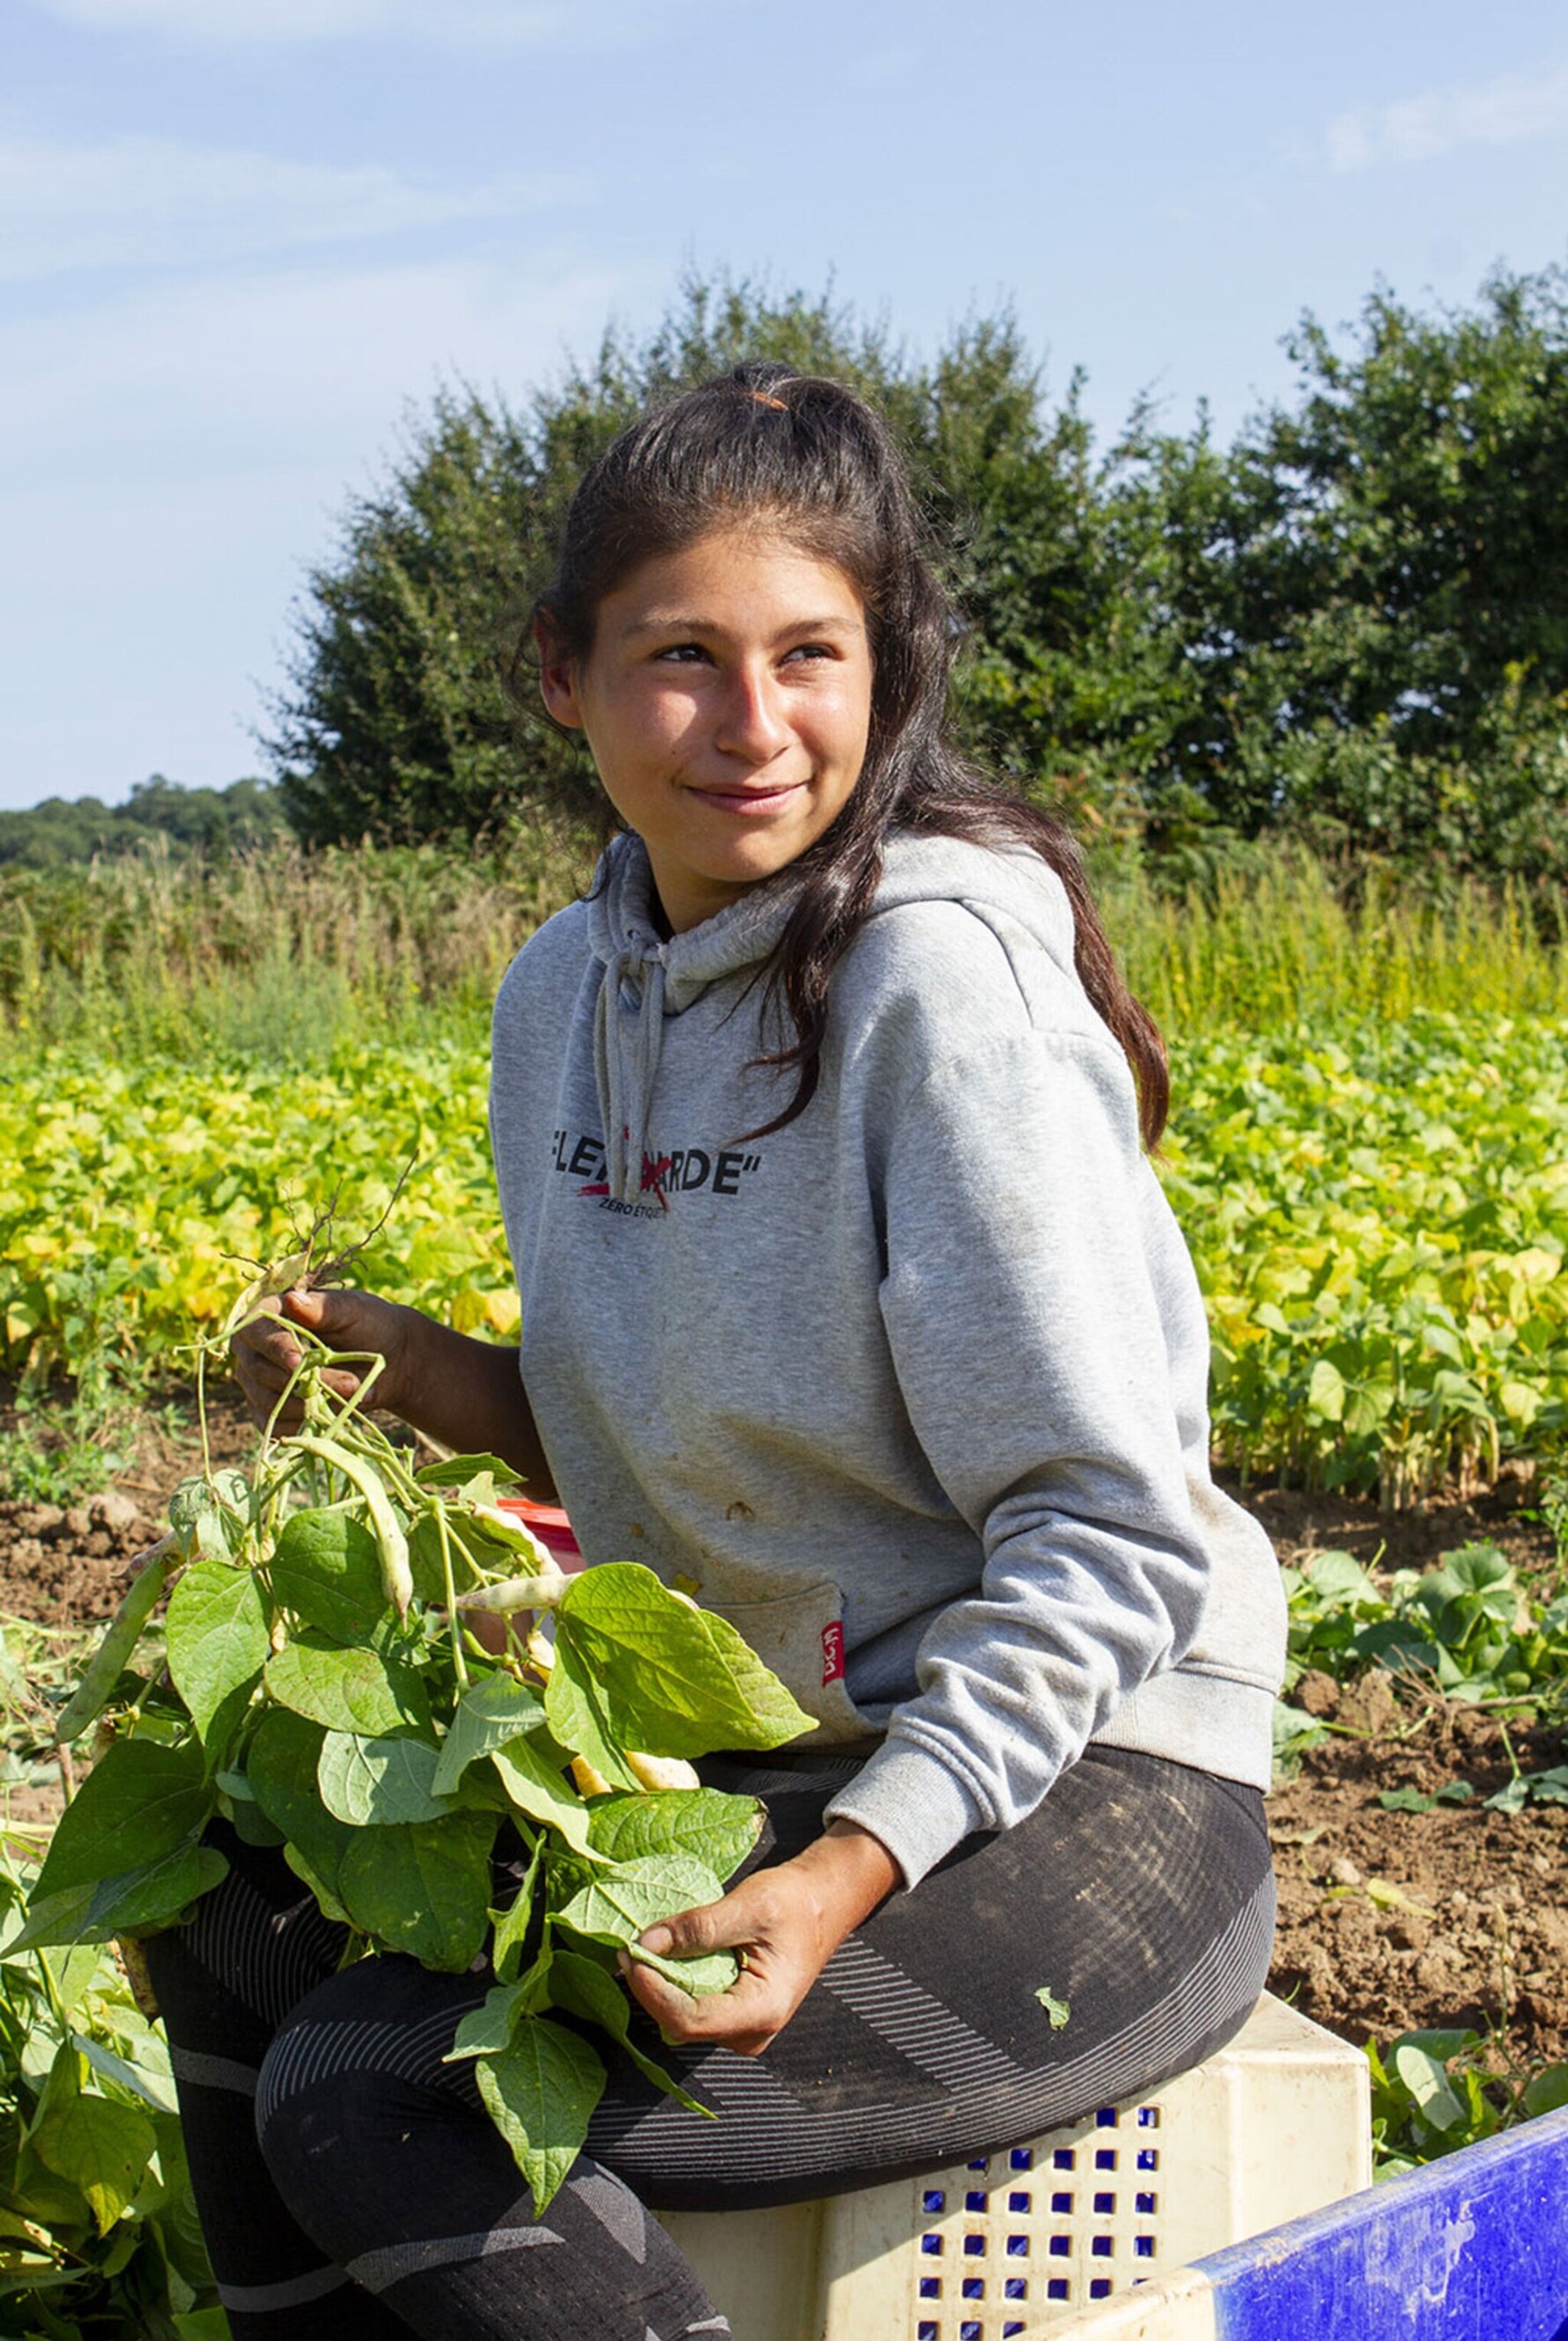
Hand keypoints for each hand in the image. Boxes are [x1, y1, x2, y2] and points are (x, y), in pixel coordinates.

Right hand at [230, 1284, 410, 1432]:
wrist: (391, 1360)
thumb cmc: (368, 1325)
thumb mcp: (352, 1310)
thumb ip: (323, 1308)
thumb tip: (292, 1300)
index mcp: (268, 1315)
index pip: (254, 1332)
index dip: (274, 1349)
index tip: (298, 1363)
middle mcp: (256, 1351)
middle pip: (261, 1371)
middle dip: (304, 1381)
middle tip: (350, 1383)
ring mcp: (260, 1384)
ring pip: (270, 1402)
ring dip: (310, 1405)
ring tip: (353, 1394)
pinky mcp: (274, 1413)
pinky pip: (276, 1426)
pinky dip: (305, 1425)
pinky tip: (334, 1414)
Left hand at [619, 1822, 900, 2056]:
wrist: (822, 1904)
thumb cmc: (793, 1902)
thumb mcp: (748, 1905)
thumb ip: (697, 1928)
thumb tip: (645, 1943)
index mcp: (762, 2010)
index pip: (689, 2019)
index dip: (652, 1991)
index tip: (630, 1954)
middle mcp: (751, 2033)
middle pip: (681, 2023)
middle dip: (652, 1986)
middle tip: (631, 1944)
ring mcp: (742, 2030)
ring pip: (683, 2019)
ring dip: (661, 1984)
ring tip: (649, 1946)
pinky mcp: (733, 2018)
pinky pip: (692, 2009)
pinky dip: (675, 1983)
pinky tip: (669, 1955)